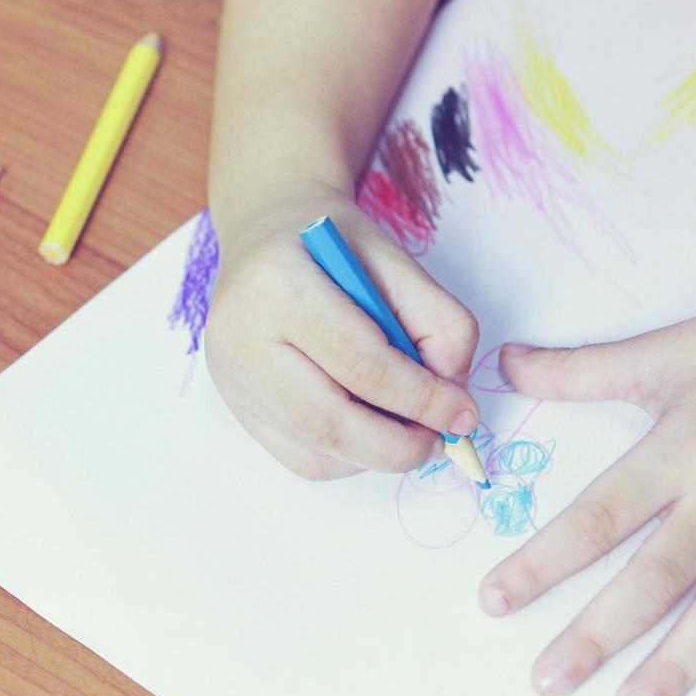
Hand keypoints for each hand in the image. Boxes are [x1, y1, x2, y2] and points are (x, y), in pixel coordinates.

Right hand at [204, 179, 480, 479]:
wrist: (265, 236)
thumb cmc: (331, 247)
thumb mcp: (395, 260)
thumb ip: (438, 320)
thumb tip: (452, 393)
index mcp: (280, 286)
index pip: (360, 363)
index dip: (421, 399)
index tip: (463, 414)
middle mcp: (241, 339)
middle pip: (327, 422)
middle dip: (397, 445)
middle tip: (439, 441)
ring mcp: (232, 380)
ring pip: (315, 451)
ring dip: (375, 455)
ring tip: (409, 432)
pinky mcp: (237, 407)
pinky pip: (301, 458)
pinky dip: (348, 459)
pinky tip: (369, 431)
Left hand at [477, 276, 695, 695]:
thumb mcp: (662, 350)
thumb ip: (579, 369)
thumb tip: (505, 364)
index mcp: (675, 451)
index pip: (596, 518)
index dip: (542, 562)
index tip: (495, 601)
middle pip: (652, 577)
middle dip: (597, 633)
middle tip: (548, 681)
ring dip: (682, 662)